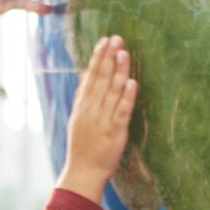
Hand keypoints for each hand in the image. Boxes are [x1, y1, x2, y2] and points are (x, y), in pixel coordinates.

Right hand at [59, 33, 135, 201]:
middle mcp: (91, 110)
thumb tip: (87, 74)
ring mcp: (102, 120)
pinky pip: (121, 111)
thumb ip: (83, 97)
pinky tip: (131, 82)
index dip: (98, 57)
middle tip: (116, 38)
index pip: (90, 76)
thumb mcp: (77, 118)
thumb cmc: (82, 145)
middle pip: (100, 79)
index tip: (104, 41)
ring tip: (124, 53)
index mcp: (82, 106)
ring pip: (111, 91)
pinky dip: (127, 96)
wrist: (83, 171)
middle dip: (109, 57)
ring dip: (118, 71)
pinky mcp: (115, 132)